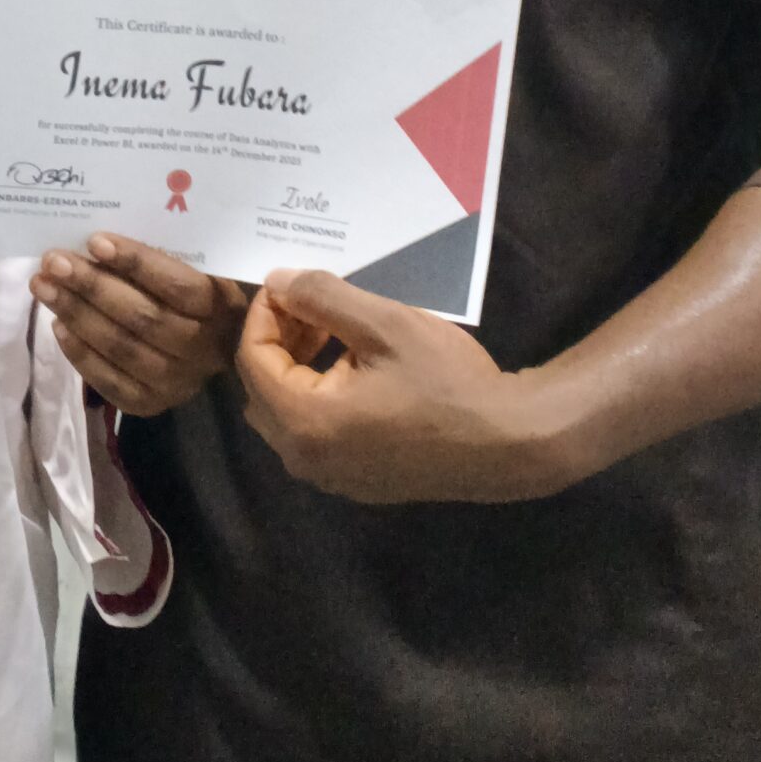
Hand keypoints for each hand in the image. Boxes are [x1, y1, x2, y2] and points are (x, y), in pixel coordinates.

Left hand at [31, 232, 246, 417]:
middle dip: (92, 286)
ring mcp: (176, 382)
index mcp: (221, 308)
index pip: (177, 285)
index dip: (136, 262)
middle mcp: (203, 350)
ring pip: (121, 348)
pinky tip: (57, 325)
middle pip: (143, 317)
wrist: (213, 350)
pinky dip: (80, 353)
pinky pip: (109, 381)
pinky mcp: (150, 404)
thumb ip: (161, 259)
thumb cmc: (196, 297)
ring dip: (77, 314)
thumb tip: (99, 242)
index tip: (95, 241)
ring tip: (44, 286)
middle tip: (54, 261)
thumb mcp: (196, 271)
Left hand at [236, 268, 570, 503]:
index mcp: (304, 422)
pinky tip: (353, 365)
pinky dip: (318, 393)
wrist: (507, 444)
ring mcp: (329, 477)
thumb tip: (277, 281)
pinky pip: (313, 431)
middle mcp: (304, 459)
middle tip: (312, 303)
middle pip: (262, 387)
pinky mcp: (353, 480)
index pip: (253, 358)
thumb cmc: (446, 382)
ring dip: (298, 365)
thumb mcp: (385, 324)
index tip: (291, 284)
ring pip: (285, 410)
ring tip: (333, 327)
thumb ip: (322, 299)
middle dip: (279, 338)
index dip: (265, 313)